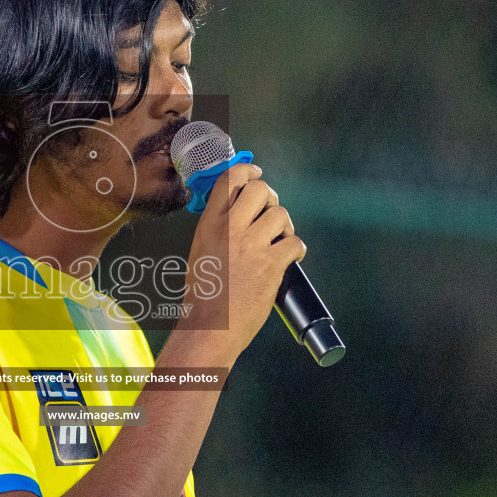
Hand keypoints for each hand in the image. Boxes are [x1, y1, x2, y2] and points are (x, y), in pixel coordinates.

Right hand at [180, 163, 305, 359]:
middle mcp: (231, 229)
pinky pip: (294, 243)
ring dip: (284, 226)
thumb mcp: (200, 251)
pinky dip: (296, 249)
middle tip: (270, 214)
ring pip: (280, 214)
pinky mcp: (271, 264)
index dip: (248, 171)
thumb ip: (216, 228)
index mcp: (210, 224)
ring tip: (279, 241)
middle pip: (261, 189)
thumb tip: (234, 213)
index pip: (230, 179)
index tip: (256, 173)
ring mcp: (252, 246)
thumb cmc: (204, 296)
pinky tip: (289, 258)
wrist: (211, 326)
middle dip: (270, 199)